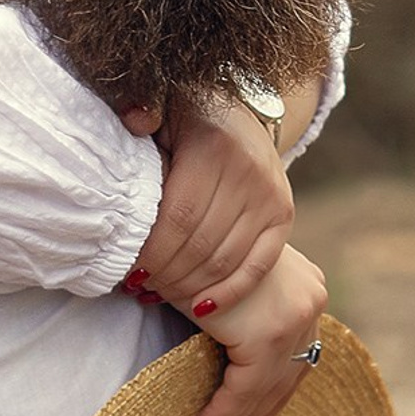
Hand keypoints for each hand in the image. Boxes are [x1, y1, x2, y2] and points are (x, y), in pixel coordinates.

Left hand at [123, 90, 293, 318]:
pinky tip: (201, 309)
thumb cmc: (186, 117)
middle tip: (139, 289)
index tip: (129, 272)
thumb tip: (136, 120)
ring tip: (159, 295)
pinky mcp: (284, 216)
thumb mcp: (163, 106)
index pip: (179, 216)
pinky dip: (230, 292)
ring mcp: (272, 197)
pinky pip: (259, 266)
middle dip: (166, 274)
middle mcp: (249, 173)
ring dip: (189, 286)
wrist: (237, 113)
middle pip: (200, 244)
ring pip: (226, 260)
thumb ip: (145, 113)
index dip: (153, 251)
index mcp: (214, 147)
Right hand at [189, 244, 328, 415]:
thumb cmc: (194, 250)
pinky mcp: (266, 335)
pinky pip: (247, 387)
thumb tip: (225, 353)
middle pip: (288, 375)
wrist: (180, 223)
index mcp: (308, 288)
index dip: (274, 394)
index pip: (297, 355)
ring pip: (270, 387)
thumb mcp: (227, 283)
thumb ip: (239, 313)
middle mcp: (310, 303)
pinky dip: (225, 411)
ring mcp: (294, 320)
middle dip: (257, 414)